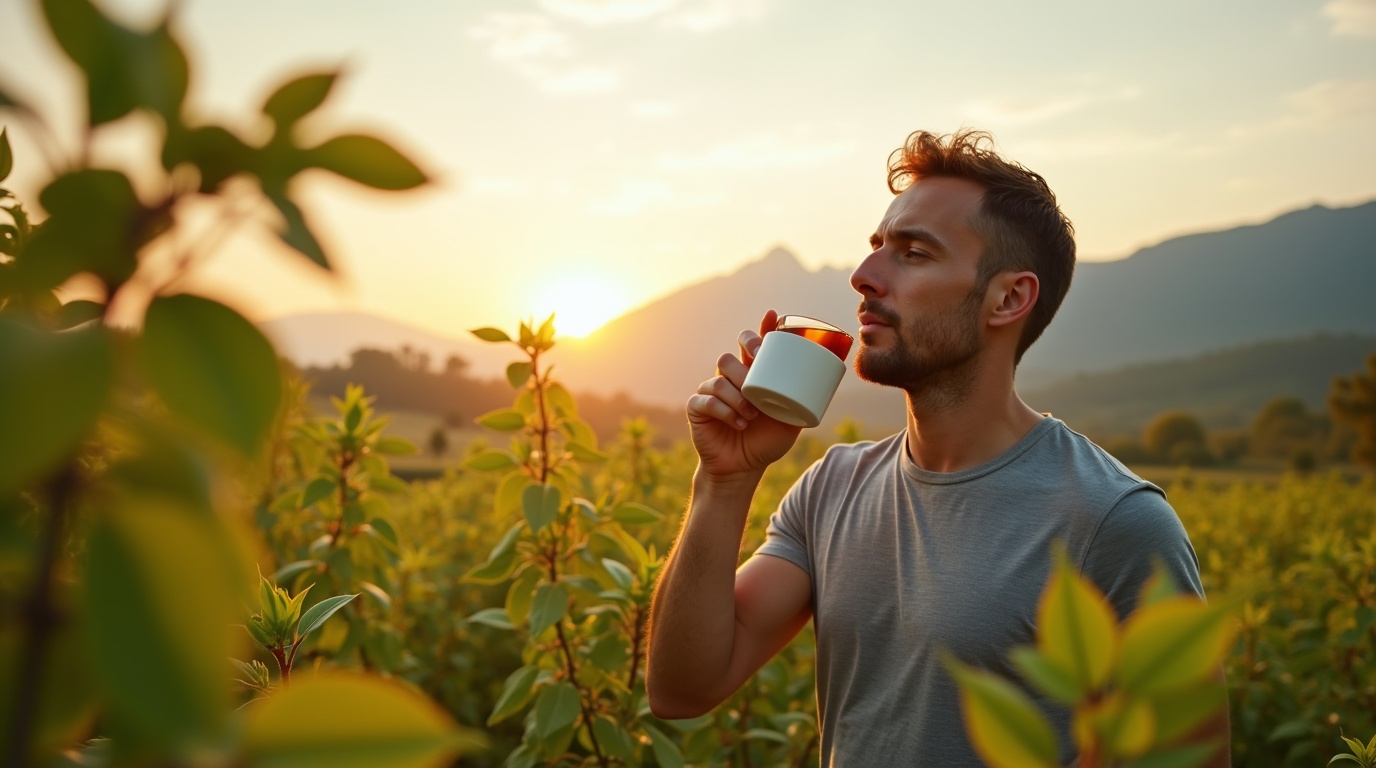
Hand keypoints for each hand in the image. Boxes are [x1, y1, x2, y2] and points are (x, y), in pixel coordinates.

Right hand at [686, 310, 803, 479]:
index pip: (752, 346)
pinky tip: (740, 422)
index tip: (771, 316)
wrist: (742, 468)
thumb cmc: (766, 442)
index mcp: (751, 377)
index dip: (760, 330)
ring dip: (737, 393)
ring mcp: (711, 392)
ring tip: (753, 413)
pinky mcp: (697, 408)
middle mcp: (729, 379)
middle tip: (757, 365)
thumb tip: (825, 384)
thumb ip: (800, 403)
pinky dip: (725, 410)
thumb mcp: (789, 423)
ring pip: (720, 376)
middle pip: (731, 354)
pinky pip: (707, 400)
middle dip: (744, 353)